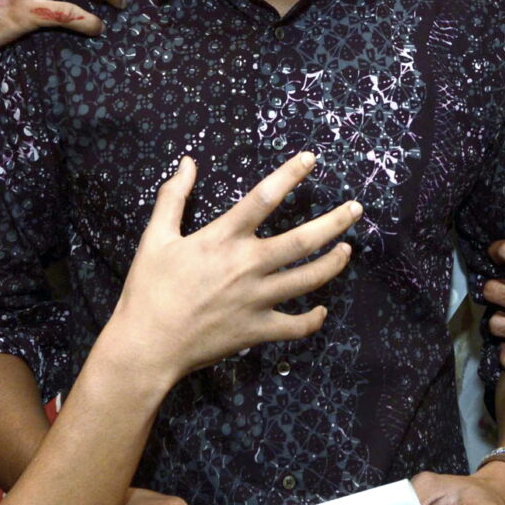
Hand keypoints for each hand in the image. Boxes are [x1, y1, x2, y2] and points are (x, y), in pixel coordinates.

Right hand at [107, 153, 358, 383]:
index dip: (290, 174)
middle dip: (334, 222)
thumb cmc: (149, 289)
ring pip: (308, 279)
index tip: (310, 159)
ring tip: (348, 250)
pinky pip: (296, 326)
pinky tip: (321, 310)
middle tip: (356, 209)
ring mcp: (257, 300)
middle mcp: (247, 265)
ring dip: (333, 263)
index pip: (264, 197)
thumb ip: (174, 197)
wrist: (148, 345)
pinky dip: (313, 319)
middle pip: (303, 240)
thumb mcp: (155, 237)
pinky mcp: (257, 330)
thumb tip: (188, 162)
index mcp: (223, 238)